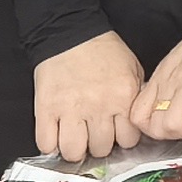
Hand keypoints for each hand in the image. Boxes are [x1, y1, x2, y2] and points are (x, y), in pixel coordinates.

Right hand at [33, 33, 146, 161]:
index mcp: (123, 97)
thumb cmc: (103, 50)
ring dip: (74, 150)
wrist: (70, 30)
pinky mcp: (46, 108)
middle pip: (101, 149)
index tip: (115, 133)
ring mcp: (70, 109)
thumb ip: (136, 98)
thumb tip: (135, 124)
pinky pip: (46, 143)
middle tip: (93, 134)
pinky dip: (50, 145)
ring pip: (73, 151)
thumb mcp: (132, 70)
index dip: (121, 139)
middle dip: (98, 145)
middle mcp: (98, 107)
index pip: (128, 140)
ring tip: (74, 139)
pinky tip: (55, 136)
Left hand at [139, 19, 181, 138]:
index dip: (150, 128)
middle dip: (171, 134)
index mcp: (160, 77)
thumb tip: (164, 108)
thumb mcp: (175, 64)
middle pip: (154, 127)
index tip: (168, 124)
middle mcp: (170, 82)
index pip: (137, 115)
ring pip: (172, 124)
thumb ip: (167, 85)